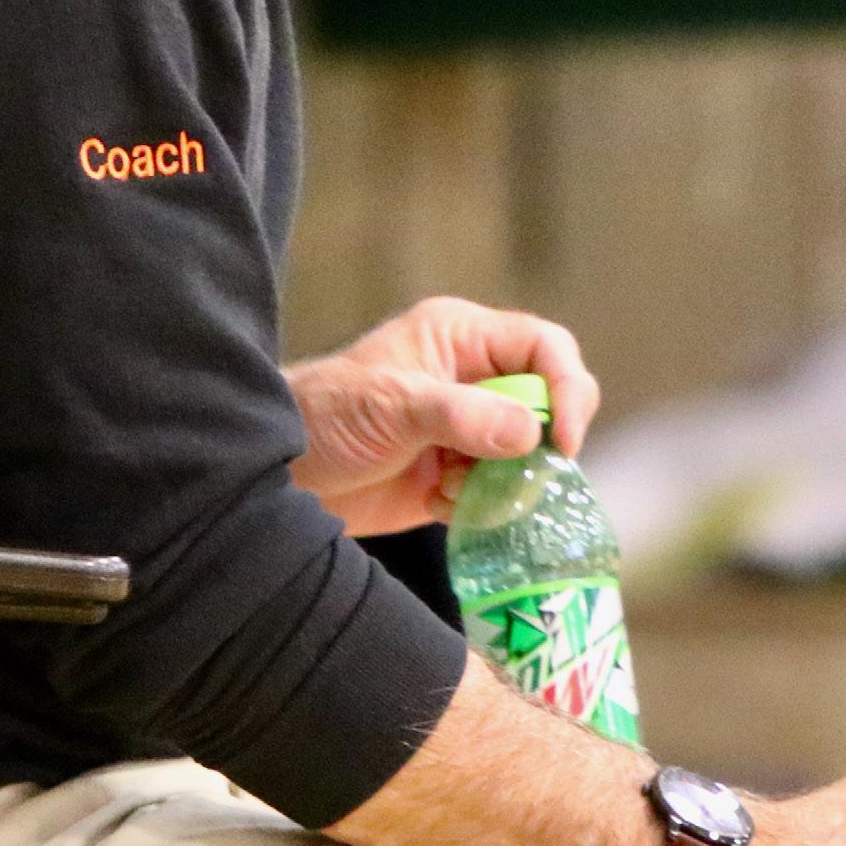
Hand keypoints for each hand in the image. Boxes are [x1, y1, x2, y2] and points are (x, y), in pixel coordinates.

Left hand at [284, 296, 600, 536]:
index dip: (567, 388)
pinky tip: (437, 503)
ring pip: (529, 454)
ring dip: (509, 481)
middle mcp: (473, 378)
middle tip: (523, 474)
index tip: (563, 440)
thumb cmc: (326, 416)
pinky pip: (499, 493)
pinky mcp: (455, 476)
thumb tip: (532, 432)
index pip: (545, 347)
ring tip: (459, 489)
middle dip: (542, 442)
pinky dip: (483, 507)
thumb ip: (464, 416)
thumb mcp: (394, 406)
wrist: (279, 476)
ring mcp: (467, 429)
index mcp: (462, 338)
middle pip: (549, 402)